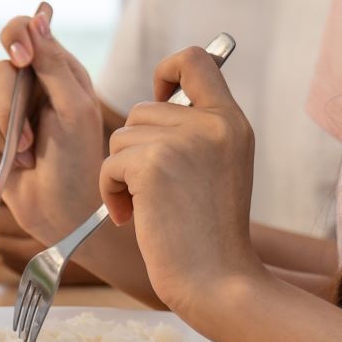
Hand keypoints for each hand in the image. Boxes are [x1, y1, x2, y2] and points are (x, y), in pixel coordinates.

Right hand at [0, 5, 108, 244]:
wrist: (64, 212)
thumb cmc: (80, 160)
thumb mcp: (75, 109)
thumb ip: (54, 64)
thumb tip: (37, 17)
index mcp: (58, 70)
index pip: (25, 30)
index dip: (15, 38)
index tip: (21, 60)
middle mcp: (32, 86)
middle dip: (8, 107)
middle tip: (28, 138)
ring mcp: (10, 111)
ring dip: (1, 133)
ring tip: (25, 156)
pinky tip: (12, 165)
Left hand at [99, 47, 267, 313]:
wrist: (217, 281)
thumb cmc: (207, 234)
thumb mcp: (216, 168)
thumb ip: (194, 131)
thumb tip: (155, 98)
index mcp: (232, 122)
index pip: (196, 60)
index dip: (167, 70)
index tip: (160, 97)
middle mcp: (214, 124)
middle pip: (142, 110)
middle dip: (135, 150)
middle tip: (157, 192)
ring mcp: (185, 141)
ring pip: (121, 137)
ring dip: (122, 174)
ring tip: (151, 207)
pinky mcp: (154, 163)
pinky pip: (109, 164)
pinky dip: (111, 192)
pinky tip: (133, 218)